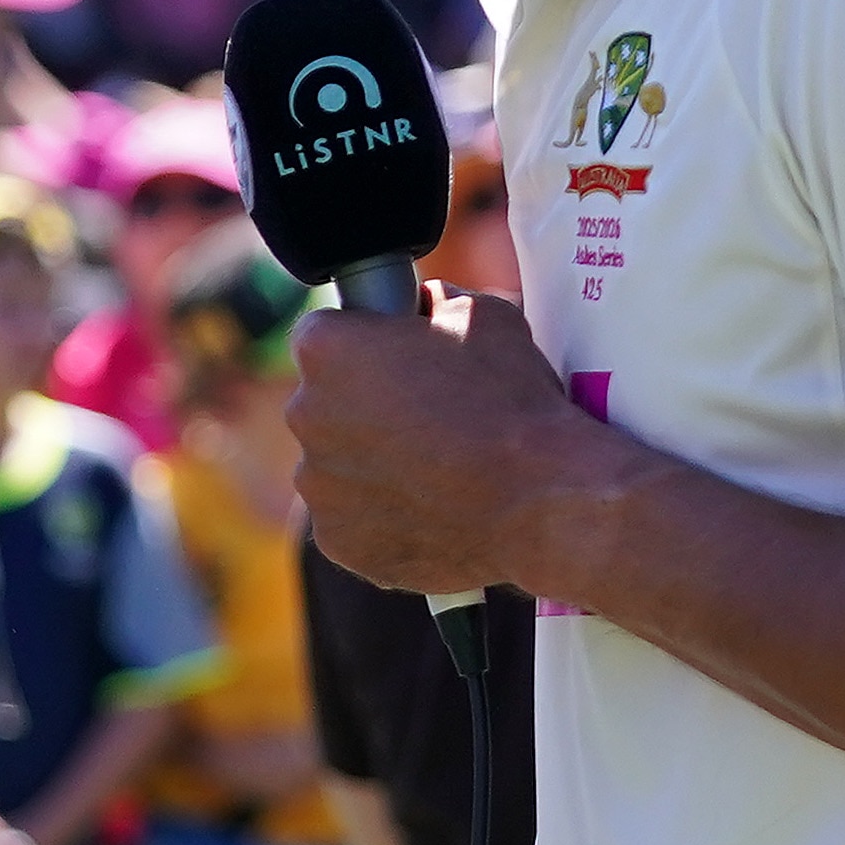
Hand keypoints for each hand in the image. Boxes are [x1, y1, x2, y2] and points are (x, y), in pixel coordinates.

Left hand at [286, 290, 602, 597]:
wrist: (540, 503)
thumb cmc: (511, 402)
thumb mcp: (481, 314)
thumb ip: (433, 303)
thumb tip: (424, 308)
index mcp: (325, 348)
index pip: (323, 334)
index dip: (364, 343)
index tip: (396, 358)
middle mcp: (305, 415)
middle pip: (323, 402)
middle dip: (361, 405)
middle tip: (423, 415)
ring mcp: (318, 486)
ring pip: (335, 464)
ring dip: (369, 462)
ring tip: (435, 467)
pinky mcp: (337, 541)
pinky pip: (352, 519)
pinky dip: (381, 515)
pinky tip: (431, 507)